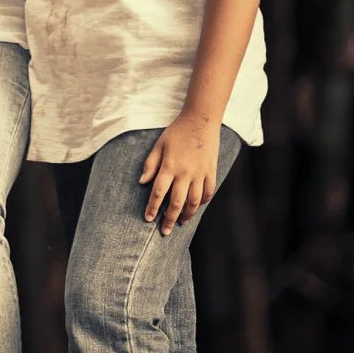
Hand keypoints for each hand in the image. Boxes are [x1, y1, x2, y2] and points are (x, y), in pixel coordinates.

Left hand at [139, 111, 220, 234]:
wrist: (201, 120)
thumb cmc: (176, 132)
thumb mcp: (159, 145)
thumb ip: (150, 164)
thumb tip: (142, 183)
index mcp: (169, 166)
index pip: (158, 192)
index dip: (152, 208)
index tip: (148, 219)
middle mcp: (185, 173)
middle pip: (176, 202)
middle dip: (169, 219)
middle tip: (164, 232)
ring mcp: (200, 174)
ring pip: (194, 202)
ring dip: (187, 215)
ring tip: (181, 223)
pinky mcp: (211, 172)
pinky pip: (208, 192)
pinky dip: (203, 202)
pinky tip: (196, 207)